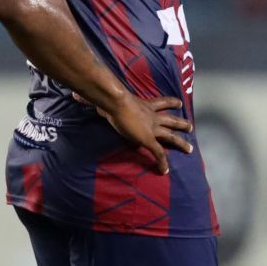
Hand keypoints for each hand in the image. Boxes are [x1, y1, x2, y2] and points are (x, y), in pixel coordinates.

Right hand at [78, 90, 192, 173]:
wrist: (116, 101)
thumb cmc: (110, 97)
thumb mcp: (106, 96)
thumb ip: (95, 97)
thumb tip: (76, 94)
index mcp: (145, 104)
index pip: (162, 102)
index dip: (171, 103)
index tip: (179, 104)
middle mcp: (152, 116)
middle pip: (171, 119)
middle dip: (181, 123)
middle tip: (190, 126)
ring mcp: (152, 128)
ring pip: (171, 137)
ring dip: (181, 143)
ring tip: (190, 149)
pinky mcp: (149, 139)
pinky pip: (158, 154)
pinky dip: (162, 163)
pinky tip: (165, 171)